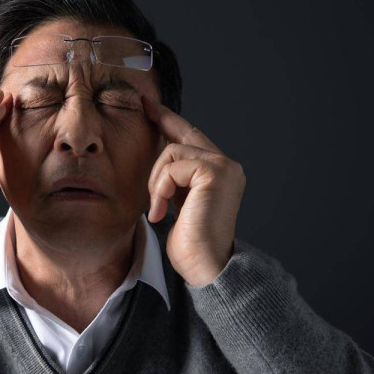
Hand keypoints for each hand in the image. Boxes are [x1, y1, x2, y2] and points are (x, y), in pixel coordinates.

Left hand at [143, 96, 245, 286]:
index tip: (150, 106)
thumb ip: (176, 180)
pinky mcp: (214, 172)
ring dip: (157, 181)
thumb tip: (159, 157)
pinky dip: (160, 188)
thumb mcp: (179, 203)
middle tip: (146, 126)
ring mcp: (224, 167)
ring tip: (158, 209)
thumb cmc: (190, 244)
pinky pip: (173, 166)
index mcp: (220, 173)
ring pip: (173, 151)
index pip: (191, 137)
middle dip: (161, 130)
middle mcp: (227, 166)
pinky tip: (162, 212)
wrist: (205, 267)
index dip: (170, 120)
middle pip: (183, 136)